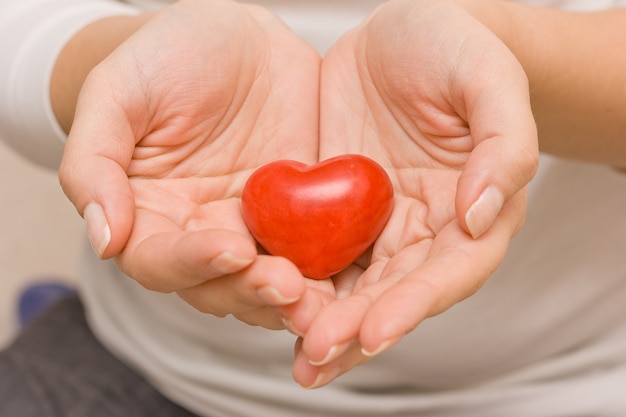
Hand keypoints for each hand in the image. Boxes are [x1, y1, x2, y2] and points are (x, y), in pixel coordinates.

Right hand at [58, 0, 323, 327]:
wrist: (234, 36)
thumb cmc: (165, 57)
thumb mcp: (117, 94)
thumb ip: (95, 163)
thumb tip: (104, 239)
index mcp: (150, 215)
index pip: (160, 261)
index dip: (191, 263)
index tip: (230, 249)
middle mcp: (201, 230)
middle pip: (220, 285)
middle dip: (252, 290)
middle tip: (287, 286)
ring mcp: (253, 225)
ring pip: (268, 280)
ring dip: (294, 296)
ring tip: (320, 297)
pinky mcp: (299, 212)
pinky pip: (313, 250)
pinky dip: (328, 268)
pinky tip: (349, 274)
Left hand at [290, 0, 538, 386]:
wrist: (403, 31)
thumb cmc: (455, 49)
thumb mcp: (487, 81)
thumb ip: (503, 146)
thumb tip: (483, 216)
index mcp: (470, 212)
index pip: (448, 272)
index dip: (414, 305)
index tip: (376, 331)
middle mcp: (424, 230)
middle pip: (394, 293)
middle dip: (357, 328)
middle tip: (317, 354)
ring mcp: (376, 223)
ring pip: (353, 286)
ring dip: (324, 323)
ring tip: (297, 357)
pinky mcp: (334, 208)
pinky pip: (315, 252)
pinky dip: (296, 282)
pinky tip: (268, 301)